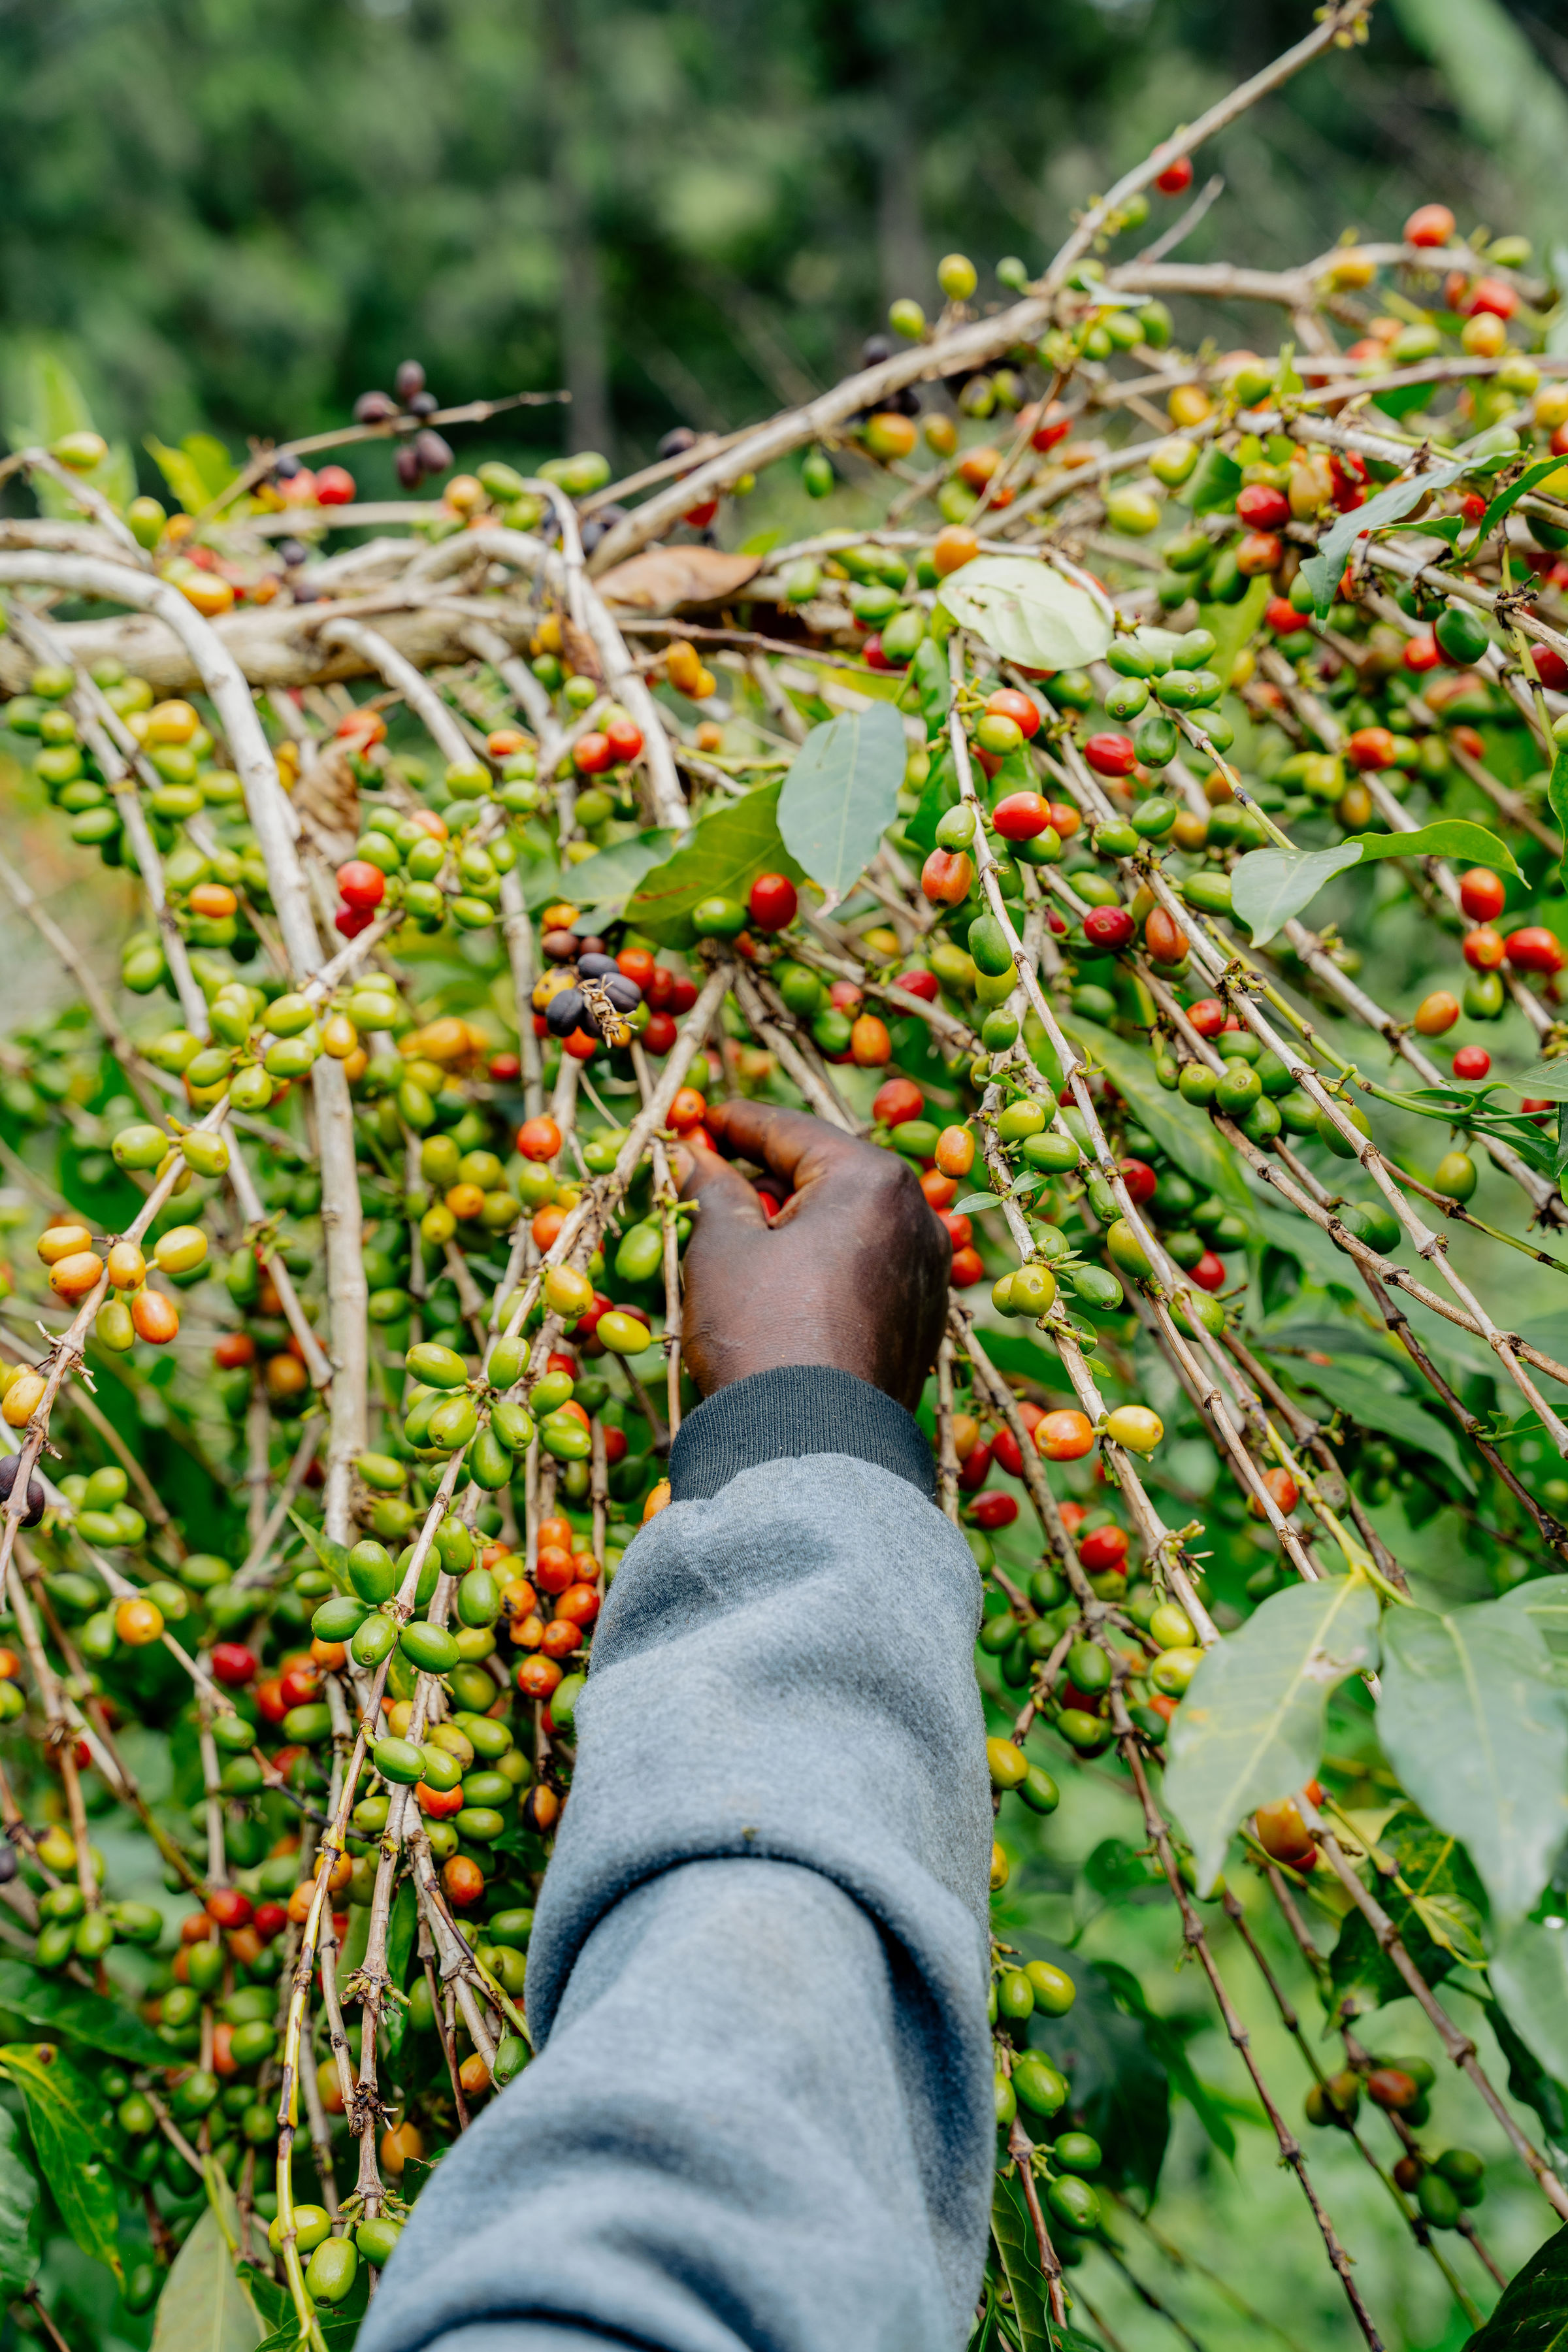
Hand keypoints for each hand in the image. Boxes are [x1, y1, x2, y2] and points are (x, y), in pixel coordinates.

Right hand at [674, 1101, 950, 1410]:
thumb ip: (711, 1188)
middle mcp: (916, 1215)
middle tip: (709, 1174)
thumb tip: (693, 1154)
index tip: (698, 1116)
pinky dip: (825, 1261)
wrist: (815, 1451)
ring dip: (795, 1220)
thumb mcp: (722, 1250)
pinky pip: (867, 1266)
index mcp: (872, 1180)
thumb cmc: (762, 1336)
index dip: (735, 1122)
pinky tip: (781, 1278)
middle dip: (766, 1174)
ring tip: (737, 1231)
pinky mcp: (924, 1318)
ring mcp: (928, 1270)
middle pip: (827, 1174)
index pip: (791, 1130)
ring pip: (849, 1222)